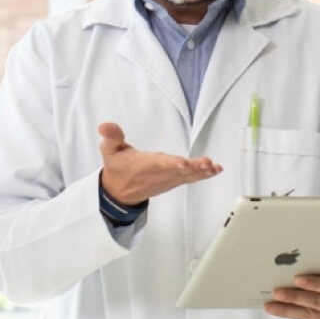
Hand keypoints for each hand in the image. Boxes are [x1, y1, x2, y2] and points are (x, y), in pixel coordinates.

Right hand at [97, 122, 220, 205]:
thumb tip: (104, 126)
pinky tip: (215, 170)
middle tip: (207, 164)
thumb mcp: (109, 151)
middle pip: (178, 171)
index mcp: (144, 165)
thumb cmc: (117, 168)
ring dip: (201, 172)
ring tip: (214, 167)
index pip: (159, 164)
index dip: (171, 164)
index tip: (182, 163)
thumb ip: (111, 137)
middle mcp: (158, 174)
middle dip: (193, 168)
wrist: (118, 192)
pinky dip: (203, 175)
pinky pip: (190, 179)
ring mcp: (168, 179)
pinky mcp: (173, 181)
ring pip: (187, 176)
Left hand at [264, 273, 319, 318]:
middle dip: (294, 298)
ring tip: (271, 306)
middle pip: (317, 304)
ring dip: (288, 310)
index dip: (315, 283)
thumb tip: (307, 266)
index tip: (297, 278)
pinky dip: (296, 315)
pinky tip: (283, 311)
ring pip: (310, 316)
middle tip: (276, 292)